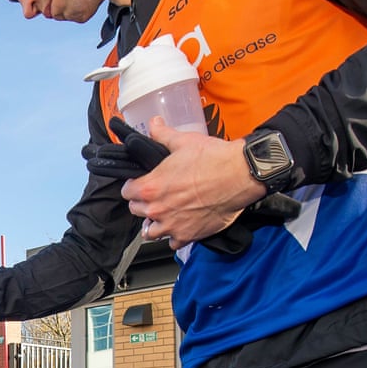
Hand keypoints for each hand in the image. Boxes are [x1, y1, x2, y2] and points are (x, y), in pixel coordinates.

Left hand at [120, 117, 265, 249]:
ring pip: (150, 232)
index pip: (127, 192)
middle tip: (155, 197)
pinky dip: (175, 237)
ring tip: (164, 215)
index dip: (133, 186)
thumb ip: (163, 135)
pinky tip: (181, 226)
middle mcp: (158, 209)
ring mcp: (172, 225)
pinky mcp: (189, 236)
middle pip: (137, 211)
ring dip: (155, 223)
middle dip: (143, 203)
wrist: (240, 176)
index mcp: (151, 187)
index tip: (140, 184)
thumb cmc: (213, 159)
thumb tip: (154, 124)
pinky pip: (172, 243)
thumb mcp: (183, 141)